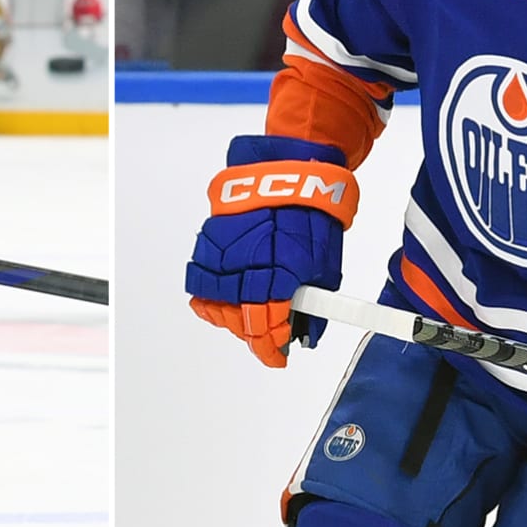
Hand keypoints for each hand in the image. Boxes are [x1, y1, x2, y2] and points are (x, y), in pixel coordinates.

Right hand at [184, 135, 356, 366]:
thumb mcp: (325, 265)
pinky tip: (225, 296)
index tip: (277, 357)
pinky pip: (201, 276)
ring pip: (213, 302)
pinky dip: (211, 291)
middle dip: (253, 334)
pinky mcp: (210, 238)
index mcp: (277, 279)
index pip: (266, 329)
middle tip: (267, 336)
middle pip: (238, 321)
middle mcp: (244, 269)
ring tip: (246, 317)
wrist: (290, 169)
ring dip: (230, 316)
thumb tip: (307, 331)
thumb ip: (312, 302)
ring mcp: (222, 254)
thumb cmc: (313, 214)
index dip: (271, 349)